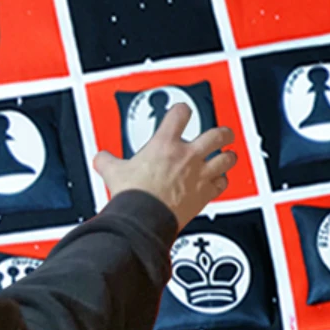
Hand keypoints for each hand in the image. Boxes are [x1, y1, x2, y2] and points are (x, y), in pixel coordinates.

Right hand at [94, 106, 236, 231]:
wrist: (145, 219)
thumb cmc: (134, 196)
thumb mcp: (114, 172)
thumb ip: (108, 161)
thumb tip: (101, 158)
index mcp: (165, 144)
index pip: (180, 114)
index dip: (183, 110)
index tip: (183, 112)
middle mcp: (187, 156)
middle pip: (217, 135)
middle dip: (223, 133)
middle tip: (224, 132)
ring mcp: (199, 175)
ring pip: (226, 159)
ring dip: (228, 156)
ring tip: (228, 155)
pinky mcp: (204, 194)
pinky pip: (222, 184)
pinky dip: (222, 181)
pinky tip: (219, 181)